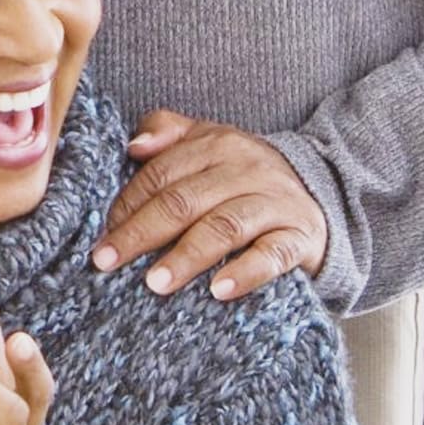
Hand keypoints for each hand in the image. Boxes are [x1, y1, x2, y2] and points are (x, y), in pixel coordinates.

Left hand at [91, 110, 326, 298]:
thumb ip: (170, 134)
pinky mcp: (299, 237)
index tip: (102, 237)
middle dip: (142, 232)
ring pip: (224, 226)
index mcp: (218, 145)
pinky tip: (218, 291)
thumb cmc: (246, 180)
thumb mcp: (211, 146)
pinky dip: (245, 272)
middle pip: (185, 201)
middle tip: (109, 262)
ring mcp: (275, 204)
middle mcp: (247, 169)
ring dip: (187, 255)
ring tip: (155, 282)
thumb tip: (134, 146)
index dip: (128, 205)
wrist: (321, 197)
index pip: (162, 174)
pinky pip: (271, 255)